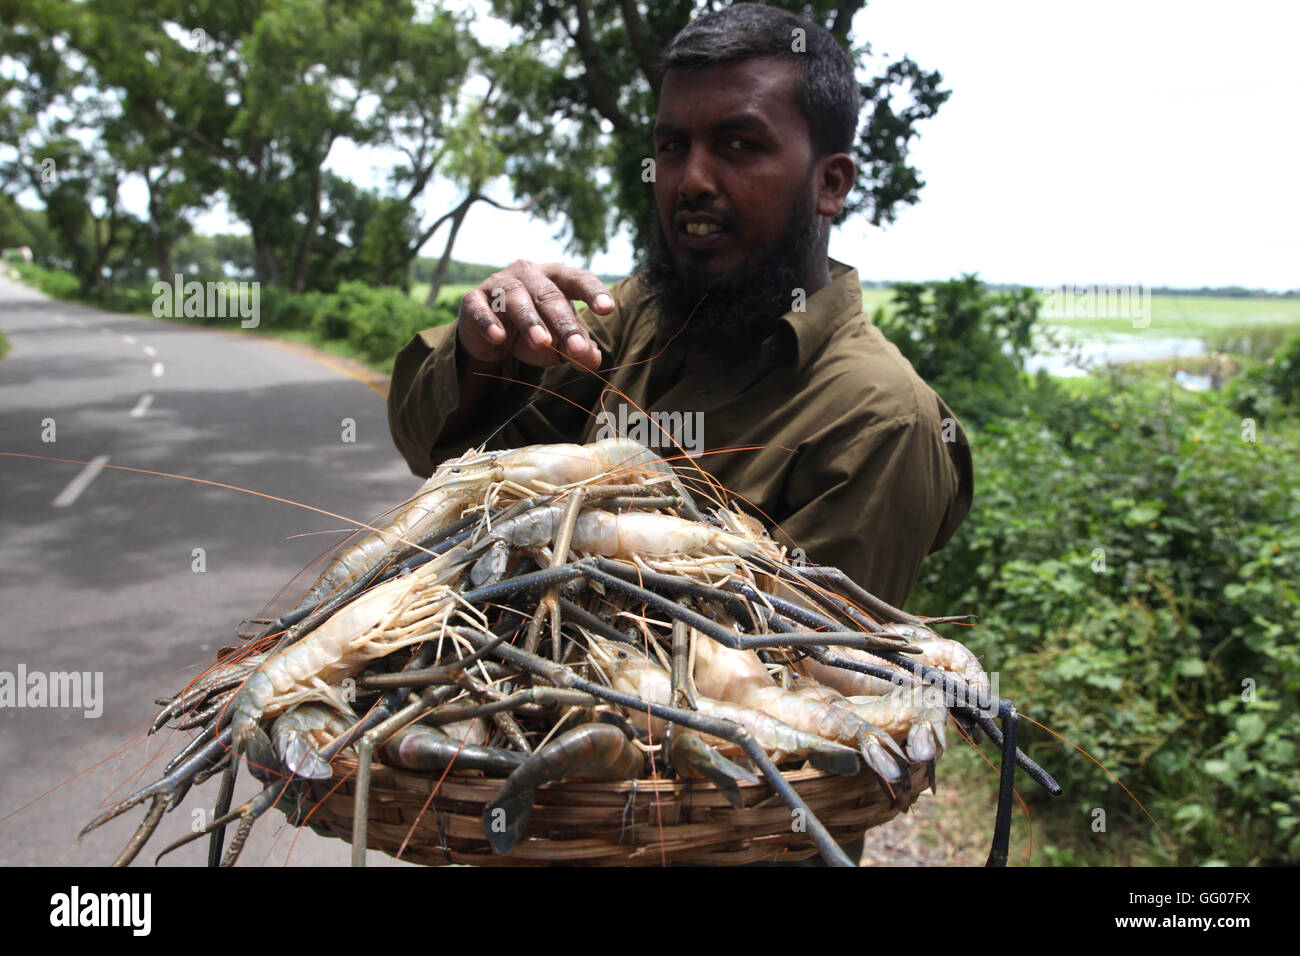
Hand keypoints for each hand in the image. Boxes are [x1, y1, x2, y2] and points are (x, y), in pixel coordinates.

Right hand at [457, 260, 610, 370]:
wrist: (490, 336)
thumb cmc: (533, 332)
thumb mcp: (559, 344)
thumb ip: (577, 349)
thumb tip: (594, 359)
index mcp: (557, 279)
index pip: (579, 280)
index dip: (593, 292)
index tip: (607, 308)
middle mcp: (529, 274)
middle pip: (549, 295)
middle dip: (563, 322)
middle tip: (576, 348)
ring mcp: (499, 284)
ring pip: (516, 298)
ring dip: (530, 321)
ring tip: (542, 342)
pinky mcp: (473, 300)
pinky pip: (480, 309)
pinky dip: (489, 322)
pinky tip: (498, 337)